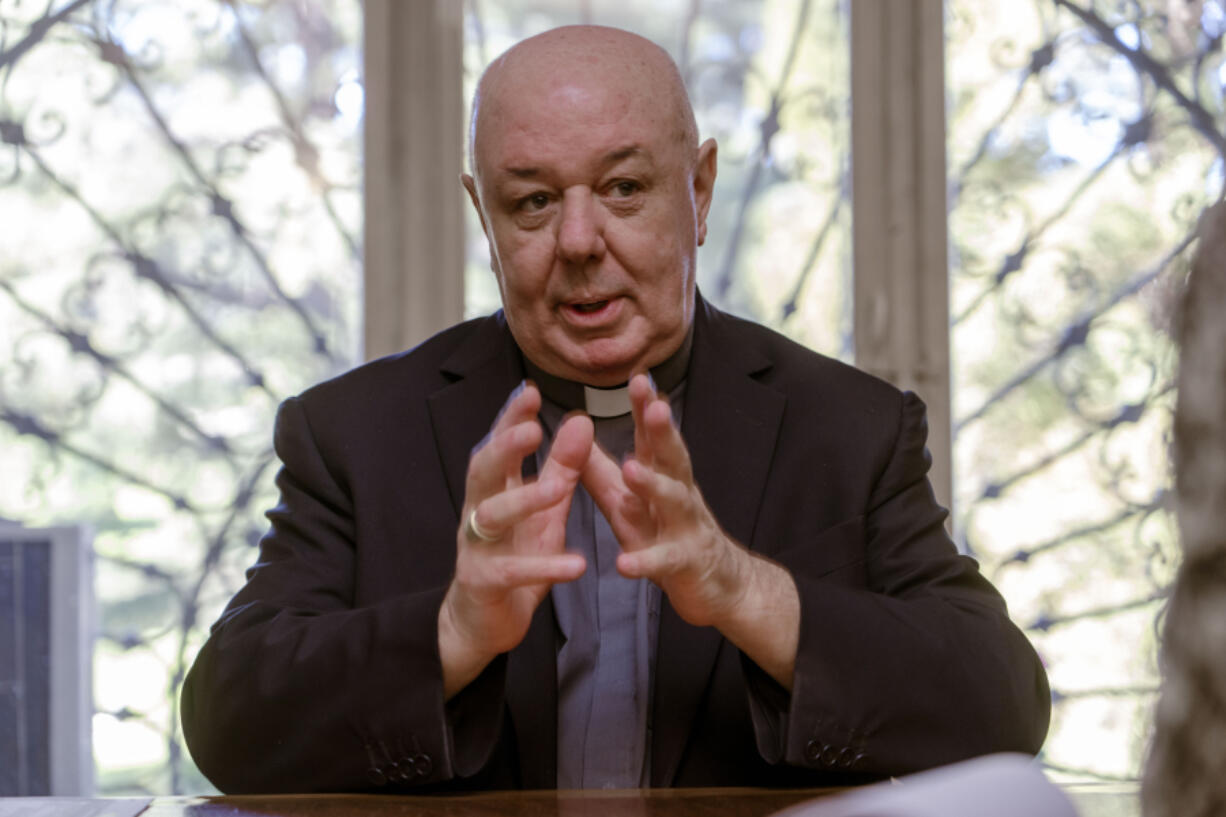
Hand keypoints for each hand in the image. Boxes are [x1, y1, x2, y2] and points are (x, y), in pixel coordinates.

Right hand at [438, 383, 592, 697]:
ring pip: (494, 518)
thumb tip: (580, 419)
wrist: (481, 621)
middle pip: (483, 472)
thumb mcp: (544, 509)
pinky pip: (513, 572)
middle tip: (531, 428)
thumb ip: (562, 467)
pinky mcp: (484, 583)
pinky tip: (576, 564)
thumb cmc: (516, 555)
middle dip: (504, 448)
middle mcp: (478, 512)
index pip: (498, 444)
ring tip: (557, 489)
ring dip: (525, 501)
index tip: (529, 391)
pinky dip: (545, 567)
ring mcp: (477, 547)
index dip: (510, 417)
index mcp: (494, 489)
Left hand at [580, 374, 747, 626]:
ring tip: (631, 468)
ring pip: (673, 502)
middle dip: (662, 430)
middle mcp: (679, 495)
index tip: (638, 377)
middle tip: (654, 404)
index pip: (653, 437)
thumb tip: (574, 432)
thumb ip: (600, 471)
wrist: (719, 585)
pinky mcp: (685, 565)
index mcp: (663, 478)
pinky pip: (664, 561)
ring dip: (653, 484)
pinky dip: (645, 561)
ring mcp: (686, 528)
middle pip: (672, 457)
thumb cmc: (666, 536)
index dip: (646, 408)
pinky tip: (624, 563)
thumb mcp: (628, 503)